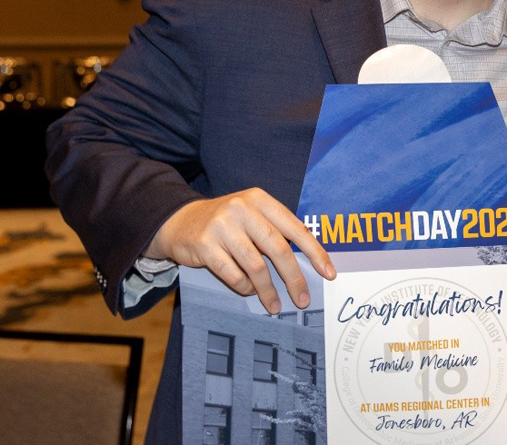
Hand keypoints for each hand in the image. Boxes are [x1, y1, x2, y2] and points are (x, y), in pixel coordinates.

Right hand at [143, 188, 335, 313]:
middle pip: (278, 249)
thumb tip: (308, 264)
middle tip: (303, 299)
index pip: (296, 228)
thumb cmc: (225, 223)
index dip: (315, 253)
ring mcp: (222, 226)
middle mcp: (242, 209)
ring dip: (269, 290)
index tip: (328, 273)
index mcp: (260, 200)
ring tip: (275, 305)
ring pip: (256, 266)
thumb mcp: (252, 216)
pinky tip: (250, 292)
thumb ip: (276, 232)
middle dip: (294, 278)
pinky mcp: (205, 245)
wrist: (178, 221)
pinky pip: (233, 274)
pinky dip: (245, 287)